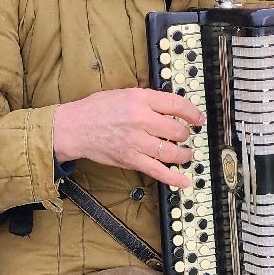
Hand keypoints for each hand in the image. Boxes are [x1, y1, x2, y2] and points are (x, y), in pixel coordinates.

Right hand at [51, 87, 204, 189]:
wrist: (74, 128)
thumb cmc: (96, 109)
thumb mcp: (124, 94)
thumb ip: (148, 100)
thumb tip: (171, 108)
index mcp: (140, 99)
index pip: (177, 105)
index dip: (193, 113)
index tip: (199, 118)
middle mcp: (141, 119)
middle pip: (177, 130)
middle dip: (185, 135)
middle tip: (185, 136)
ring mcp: (136, 141)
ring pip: (172, 151)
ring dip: (184, 154)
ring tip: (187, 154)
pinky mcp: (131, 159)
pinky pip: (158, 171)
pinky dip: (173, 178)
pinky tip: (184, 180)